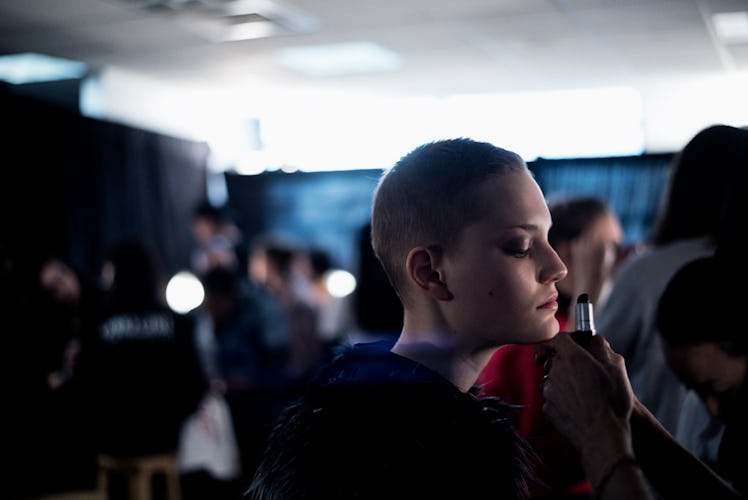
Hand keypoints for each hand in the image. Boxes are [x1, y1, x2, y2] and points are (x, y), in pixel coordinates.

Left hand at [541, 333, 633, 461]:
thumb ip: (601, 349)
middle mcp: (556, 371)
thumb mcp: (616, 369)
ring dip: (564, 382)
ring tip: (584, 394)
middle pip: (555, 359)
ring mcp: (549, 391)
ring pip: (552, 379)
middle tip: (586, 374)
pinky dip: (561, 400)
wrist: (602, 436)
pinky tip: (578, 408)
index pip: (560, 338)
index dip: (568, 340)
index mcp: (573, 358)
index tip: (575, 346)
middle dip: (567, 363)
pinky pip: (552, 399)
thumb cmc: (612, 403)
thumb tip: (595, 339)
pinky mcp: (547, 409)